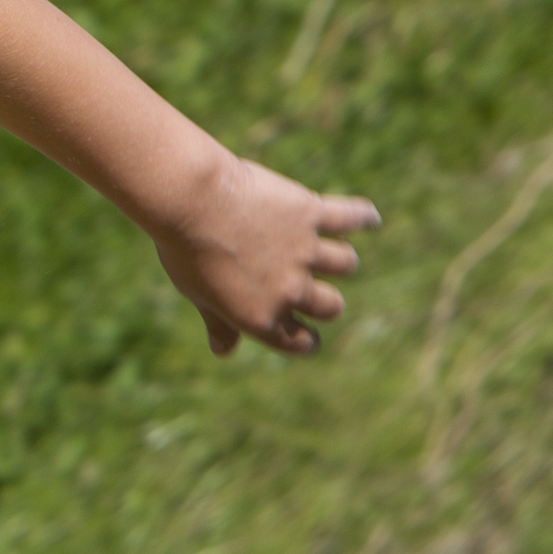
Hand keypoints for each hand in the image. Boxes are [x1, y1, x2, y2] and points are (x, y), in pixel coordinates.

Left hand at [148, 156, 379, 355]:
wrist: (189, 201)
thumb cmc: (184, 249)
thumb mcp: (197, 294)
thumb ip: (220, 323)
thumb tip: (224, 352)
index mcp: (261, 316)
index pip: (301, 342)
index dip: (306, 341)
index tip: (309, 335)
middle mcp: (290, 289)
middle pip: (331, 305)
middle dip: (325, 301)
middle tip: (311, 289)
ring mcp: (305, 251)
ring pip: (346, 263)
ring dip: (339, 259)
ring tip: (326, 251)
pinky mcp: (312, 214)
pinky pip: (351, 217)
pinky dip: (363, 217)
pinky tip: (368, 219)